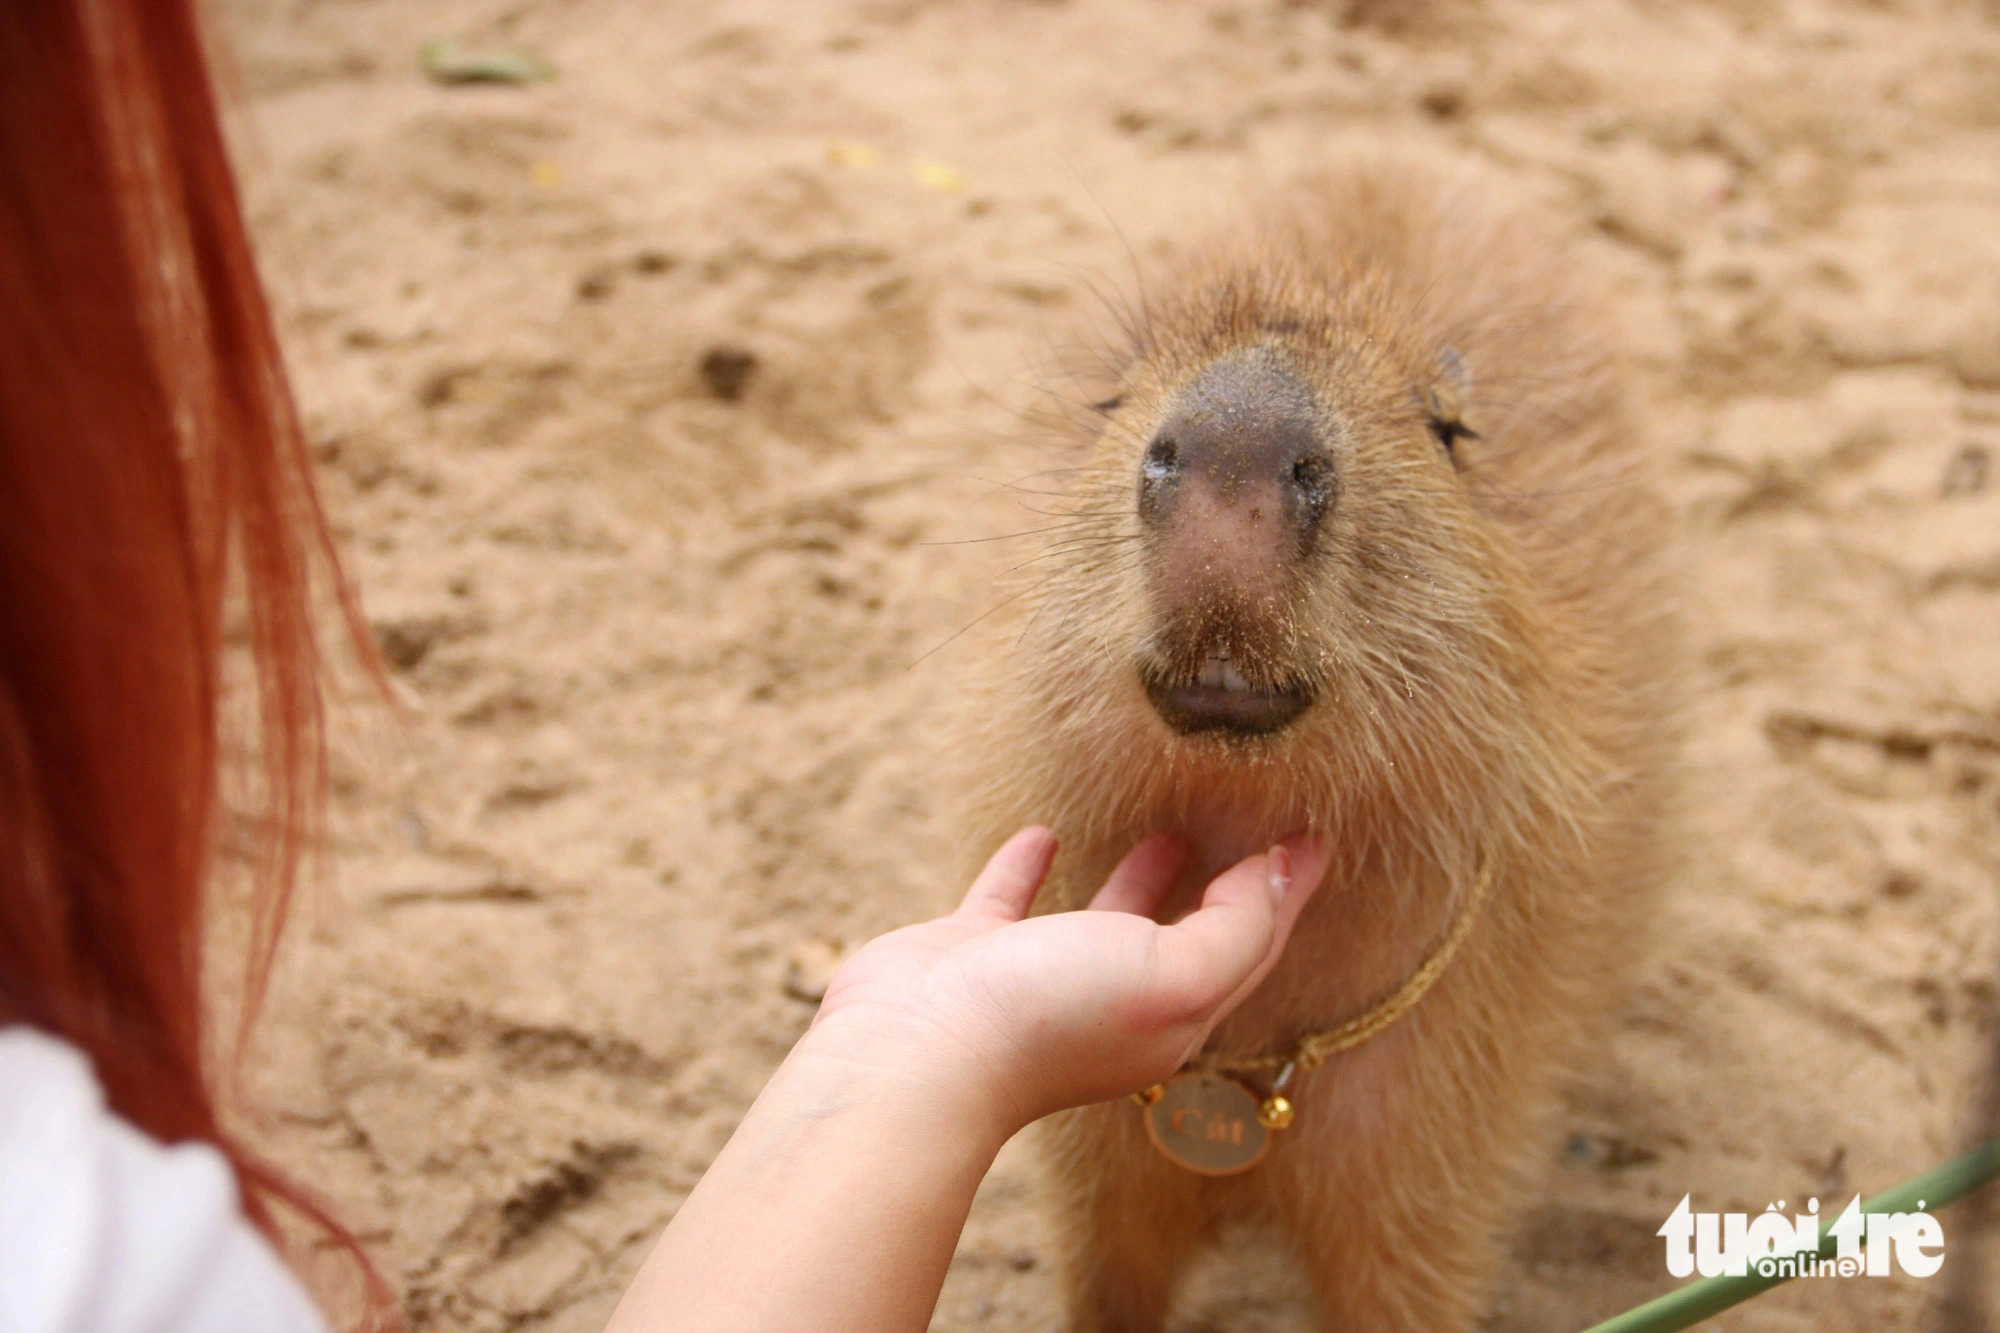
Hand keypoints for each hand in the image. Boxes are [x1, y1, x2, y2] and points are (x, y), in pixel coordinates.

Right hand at [807, 828, 1327, 1139]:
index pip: (1248, 946)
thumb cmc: (1052, 1018)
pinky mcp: (975, 951)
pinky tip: (1044, 833)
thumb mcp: (1174, 974)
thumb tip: (1282, 875)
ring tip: (1168, 825)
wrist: (917, 1051)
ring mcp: (1040, 975)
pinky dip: (1033, 865)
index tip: (1316, 834)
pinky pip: (1015, 896)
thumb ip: (1236, 928)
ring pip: (1107, 915)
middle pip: (1186, 934)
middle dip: (1223, 886)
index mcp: (1172, 1015)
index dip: (1284, 892)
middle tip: (1254, 820)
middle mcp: (1112, 999)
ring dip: (1141, 873)